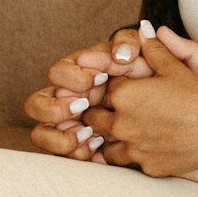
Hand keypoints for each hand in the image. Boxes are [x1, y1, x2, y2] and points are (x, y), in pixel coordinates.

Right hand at [26, 28, 152, 160]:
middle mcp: (64, 99)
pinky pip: (62, 154)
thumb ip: (127, 43)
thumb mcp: (140, 54)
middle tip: (85, 106)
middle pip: (35, 104)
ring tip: (89, 133)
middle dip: (56, 108)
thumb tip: (121, 54)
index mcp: (75, 73)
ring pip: (40, 134)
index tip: (100, 78)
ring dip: (60, 136)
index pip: (57, 72)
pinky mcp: (77, 144)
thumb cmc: (146, 73)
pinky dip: (77, 151)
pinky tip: (98, 146)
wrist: (162, 104)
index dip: (74, 77)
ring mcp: (67, 124)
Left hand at [85, 26, 197, 177]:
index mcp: (123, 95)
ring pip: (106, 146)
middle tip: (123, 110)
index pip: (105, 88)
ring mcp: (133, 148)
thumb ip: (154, 49)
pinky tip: (148, 147)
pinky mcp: (147, 167)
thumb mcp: (176, 67)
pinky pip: (130, 162)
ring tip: (130, 132)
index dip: (116, 86)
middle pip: (95, 118)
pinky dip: (135, 154)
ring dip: (113, 139)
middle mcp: (121, 123)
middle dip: (103, 113)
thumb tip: (145, 33)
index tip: (128, 88)